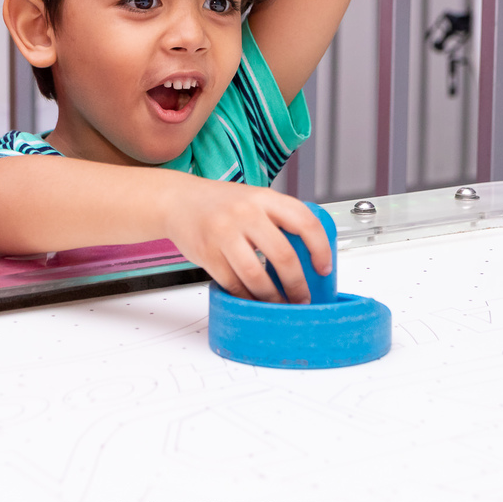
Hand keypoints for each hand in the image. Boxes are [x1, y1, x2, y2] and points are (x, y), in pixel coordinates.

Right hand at [161, 180, 331, 303]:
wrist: (178, 201)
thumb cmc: (220, 204)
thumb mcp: (254, 199)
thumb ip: (277, 220)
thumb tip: (308, 255)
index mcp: (264, 198)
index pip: (304, 222)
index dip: (321, 249)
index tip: (324, 268)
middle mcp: (245, 213)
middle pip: (283, 255)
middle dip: (297, 284)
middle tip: (302, 297)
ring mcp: (224, 233)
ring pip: (257, 276)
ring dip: (272, 297)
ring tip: (280, 304)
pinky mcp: (207, 254)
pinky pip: (233, 284)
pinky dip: (247, 297)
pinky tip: (254, 300)